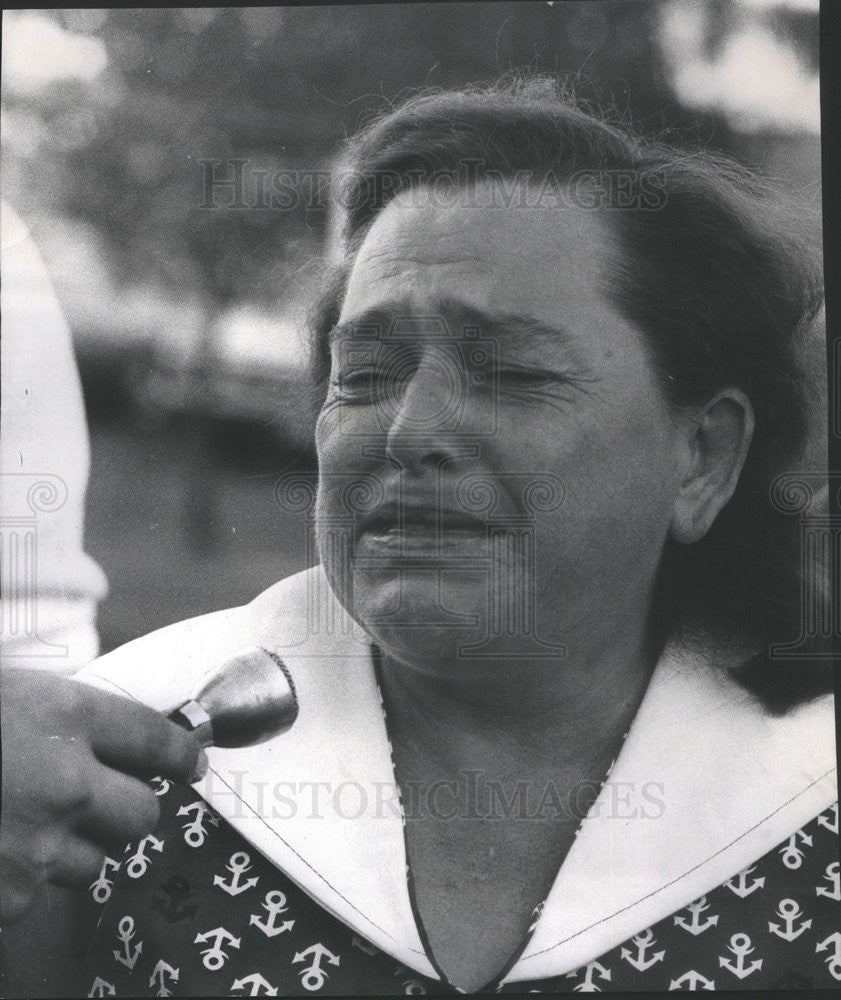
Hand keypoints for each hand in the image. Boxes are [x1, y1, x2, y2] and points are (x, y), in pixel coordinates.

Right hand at [0, 668, 205, 922]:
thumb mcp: (12, 695)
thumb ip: (67, 720)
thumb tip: (119, 744)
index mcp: (66, 716)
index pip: (158, 740)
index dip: (182, 754)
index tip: (190, 762)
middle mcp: (63, 781)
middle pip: (143, 815)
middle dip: (128, 810)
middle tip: (103, 799)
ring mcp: (34, 845)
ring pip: (93, 861)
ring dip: (70, 847)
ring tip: (20, 820)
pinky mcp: (6, 895)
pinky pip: (37, 893)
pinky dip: (20, 879)